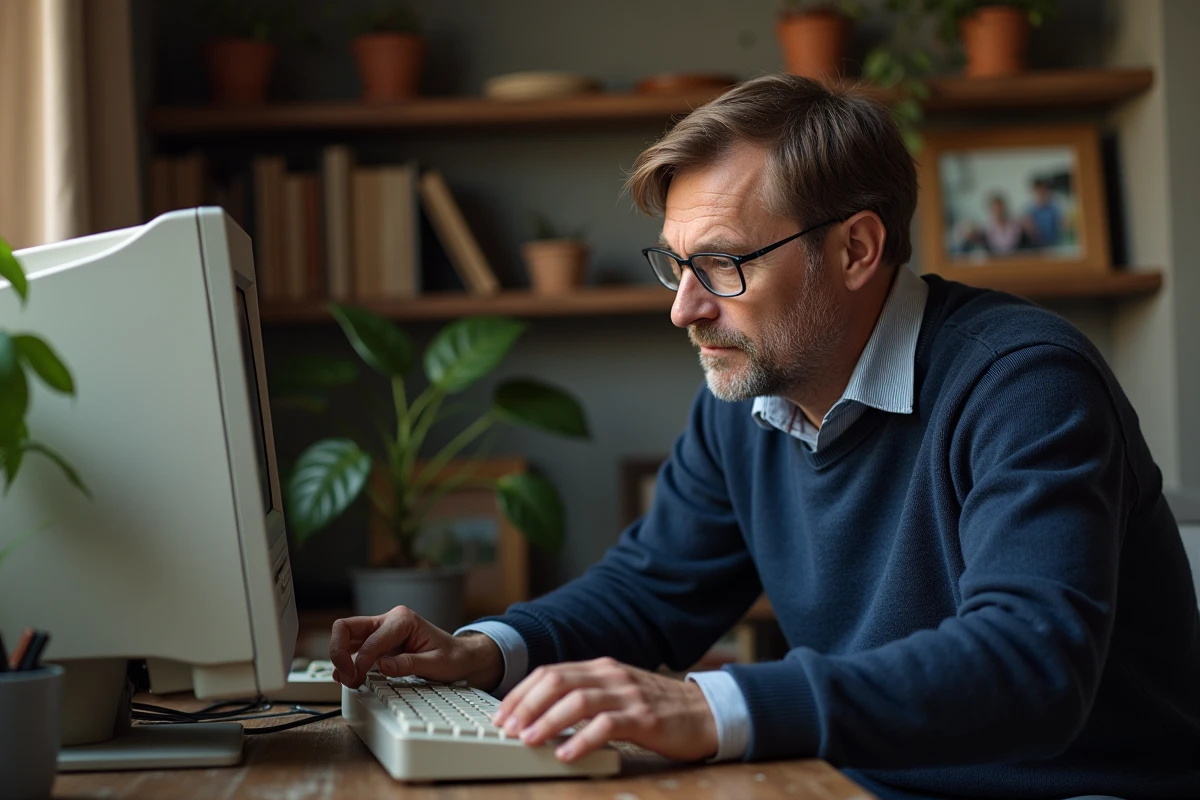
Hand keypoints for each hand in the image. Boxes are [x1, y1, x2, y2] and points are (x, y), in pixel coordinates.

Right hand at [328, 605, 502, 689]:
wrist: (461, 656)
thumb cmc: (452, 656)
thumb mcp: (436, 663)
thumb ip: (409, 664)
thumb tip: (382, 666)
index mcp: (403, 619)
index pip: (371, 639)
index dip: (360, 661)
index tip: (357, 679)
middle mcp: (389, 620)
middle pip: (346, 627)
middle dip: (339, 652)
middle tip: (345, 676)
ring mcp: (381, 631)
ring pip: (346, 636)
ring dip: (340, 657)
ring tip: (346, 680)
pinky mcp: (378, 643)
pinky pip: (354, 648)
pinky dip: (347, 661)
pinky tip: (348, 676)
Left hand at [492, 657, 717, 762]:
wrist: (706, 713)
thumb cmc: (658, 709)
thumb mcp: (618, 693)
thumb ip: (586, 696)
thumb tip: (540, 715)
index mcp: (601, 668)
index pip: (550, 673)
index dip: (522, 693)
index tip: (502, 714)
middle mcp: (612, 675)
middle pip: (558, 682)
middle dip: (527, 705)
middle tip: (508, 728)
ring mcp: (629, 694)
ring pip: (578, 701)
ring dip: (548, 721)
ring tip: (529, 740)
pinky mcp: (646, 718)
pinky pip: (608, 725)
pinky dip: (583, 739)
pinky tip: (567, 754)